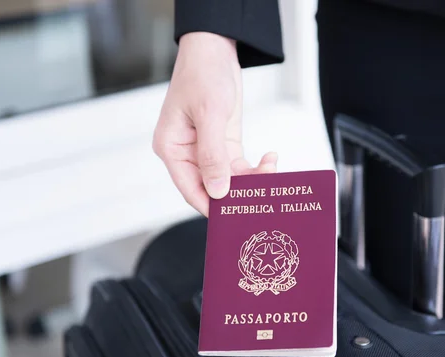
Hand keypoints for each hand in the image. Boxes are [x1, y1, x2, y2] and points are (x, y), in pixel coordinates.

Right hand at [153, 32, 276, 215]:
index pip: (189, 188)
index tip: (232, 219)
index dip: (211, 205)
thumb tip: (217, 191)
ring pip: (228, 180)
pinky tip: (270, 160)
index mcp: (171, 148)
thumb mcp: (209, 114)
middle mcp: (186, 153)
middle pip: (211, 187)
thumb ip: (212, 156)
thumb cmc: (203, 75)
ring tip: (272, 170)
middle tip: (261, 199)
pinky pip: (238, 167)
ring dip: (251, 180)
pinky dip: (255, 168)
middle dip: (237, 194)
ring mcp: (205, 150)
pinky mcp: (222, 144)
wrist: (215, 50)